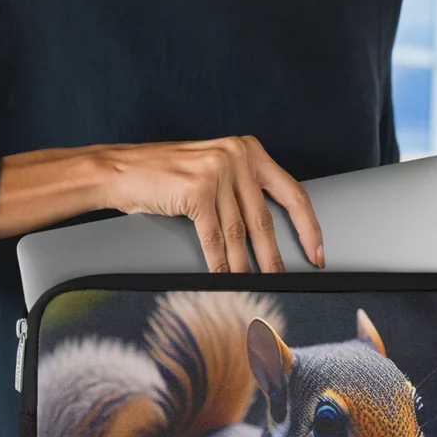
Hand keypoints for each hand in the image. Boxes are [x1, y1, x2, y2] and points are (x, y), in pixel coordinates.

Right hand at [95, 134, 324, 273]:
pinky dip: (219, 263)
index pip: (292, 192)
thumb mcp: (213, 171)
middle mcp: (237, 156)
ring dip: (246, 266)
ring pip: (239, 233)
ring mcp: (217, 171)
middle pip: (265, 218)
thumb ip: (241, 190)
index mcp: (249, 150)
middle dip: (274, 256)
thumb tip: (267, 234)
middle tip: (284, 279)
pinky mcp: (197, 190)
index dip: (308, 226)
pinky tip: (224, 277)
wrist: (120, 170)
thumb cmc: (165, 175)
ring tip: (253, 285)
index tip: (316, 251)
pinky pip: (213, 238)